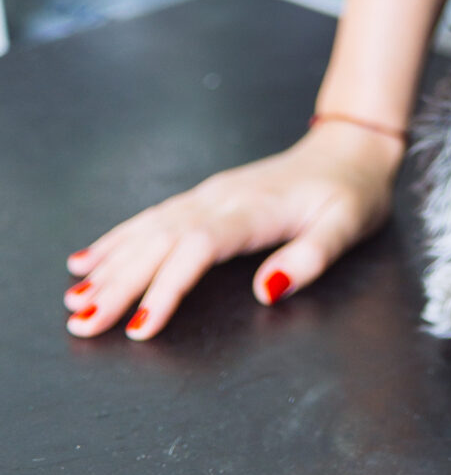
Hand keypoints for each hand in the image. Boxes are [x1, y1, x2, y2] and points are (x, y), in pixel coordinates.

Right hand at [62, 121, 403, 341]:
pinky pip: (153, 216)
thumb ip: (309, 259)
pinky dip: (118, 238)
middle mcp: (222, 198)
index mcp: (253, 210)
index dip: (166, 288)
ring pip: (149, 229)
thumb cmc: (352, 193)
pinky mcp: (206, 195)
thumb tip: (265, 290)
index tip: (139, 328)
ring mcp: (210, 194)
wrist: (352, 146)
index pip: (197, 249)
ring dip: (110, 264)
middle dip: (118, 284)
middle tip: (81, 323)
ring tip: (74, 298)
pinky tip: (88, 258)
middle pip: (160, 241)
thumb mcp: (347, 228)